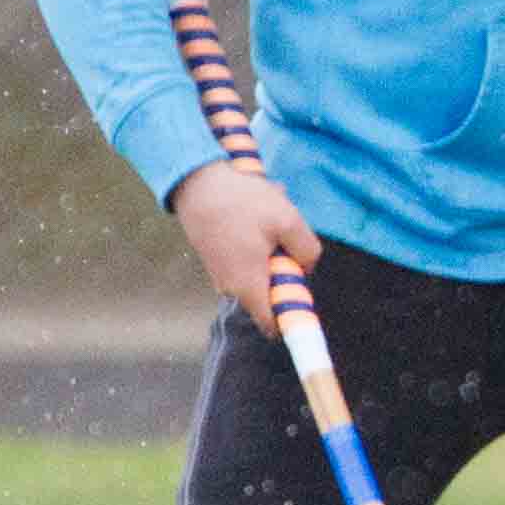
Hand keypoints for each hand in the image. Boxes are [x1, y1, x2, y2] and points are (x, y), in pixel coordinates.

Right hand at [171, 161, 322, 331]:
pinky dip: (256, 241)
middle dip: (285, 268)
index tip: (302, 290)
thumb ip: (308, 253)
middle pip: (270, 293)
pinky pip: (246, 258)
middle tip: (282, 239)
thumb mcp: (289, 222)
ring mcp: (219, 273)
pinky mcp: (215, 258)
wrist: (196, 181)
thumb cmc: (243, 202)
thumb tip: (306, 269)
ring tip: (265, 220)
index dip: (292, 314)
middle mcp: (229, 287)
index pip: (272, 323)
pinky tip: (253, 215)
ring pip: (260, 271)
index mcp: (248, 286)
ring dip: (271, 250)